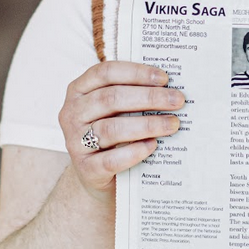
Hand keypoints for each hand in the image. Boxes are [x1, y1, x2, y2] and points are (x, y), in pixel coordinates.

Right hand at [59, 61, 183, 197]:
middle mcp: (72, 113)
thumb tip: (169, 87)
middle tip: (177, 100)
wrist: (96, 175)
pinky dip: (135, 151)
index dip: (136, 73)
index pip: (105, 72)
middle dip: (149, 97)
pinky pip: (111, 159)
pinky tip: (153, 145)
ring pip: (111, 128)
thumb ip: (132, 94)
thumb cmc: (111, 134)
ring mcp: (75, 142)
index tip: (164, 79)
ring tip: (172, 124)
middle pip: (111, 98)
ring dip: (147, 124)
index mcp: (78, 90)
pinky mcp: (85, 168)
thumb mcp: (114, 109)